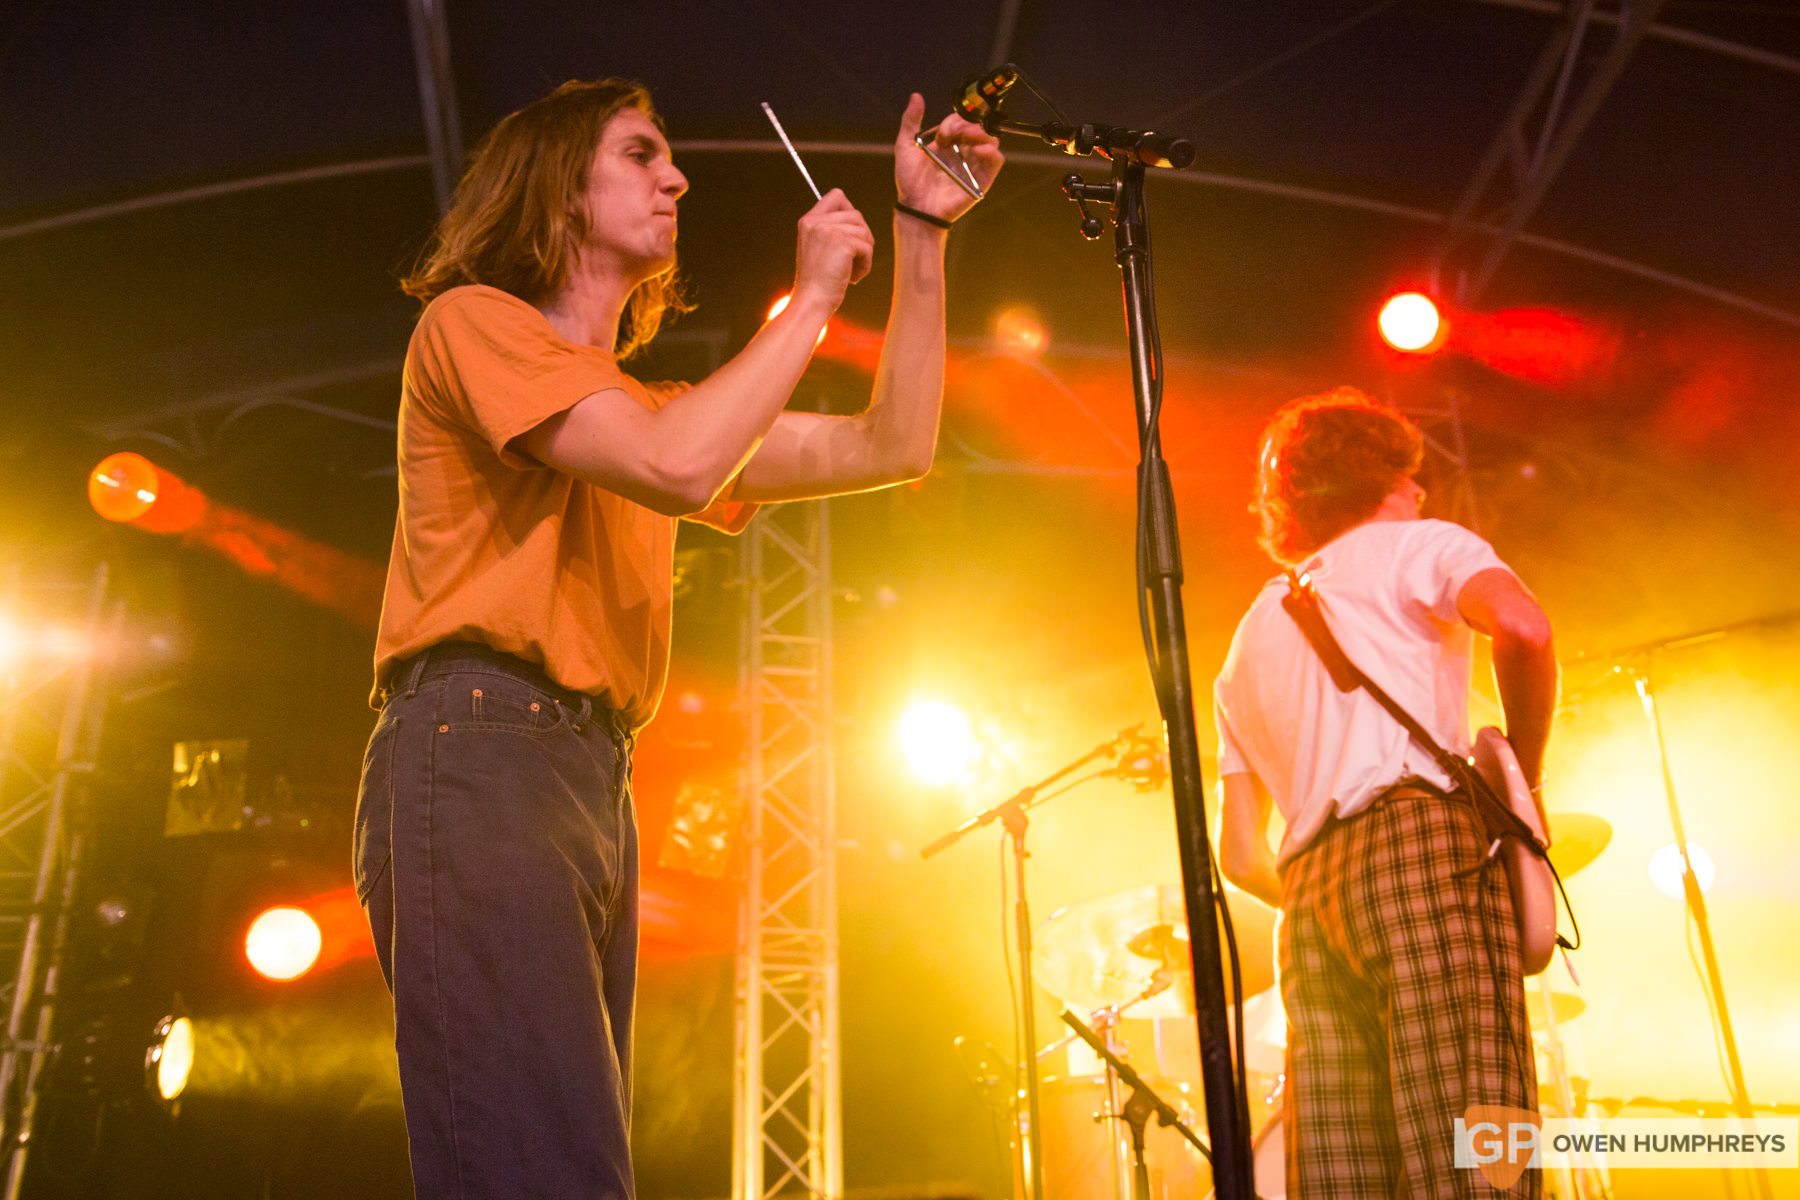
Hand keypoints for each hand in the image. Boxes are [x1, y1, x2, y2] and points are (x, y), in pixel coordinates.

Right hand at [791, 189, 874, 312]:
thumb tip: (858, 222)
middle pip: (856, 215)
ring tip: (851, 272)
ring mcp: (829, 230)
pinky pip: (867, 248)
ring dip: (864, 254)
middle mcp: (816, 222)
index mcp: (808, 221)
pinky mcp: (842, 243)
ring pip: (864, 232)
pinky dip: (865, 265)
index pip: (836, 196)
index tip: (849, 234)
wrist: (811, 301)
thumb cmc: (817, 282)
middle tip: (853, 260)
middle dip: (861, 238)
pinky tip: (852, 278)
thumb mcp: (818, 249)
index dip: (849, 211)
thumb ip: (831, 230)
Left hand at [895, 93, 1002, 223]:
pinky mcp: (982, 179)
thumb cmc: (909, 182)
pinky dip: (992, 152)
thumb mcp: (905, 146)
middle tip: (954, 134)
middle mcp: (962, 151)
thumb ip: (910, 121)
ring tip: (968, 139)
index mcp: (947, 142)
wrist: (915, 207)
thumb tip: (916, 96)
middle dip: (967, 126)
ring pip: (990, 140)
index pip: (960, 121)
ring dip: (981, 134)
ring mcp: (973, 164)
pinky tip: (978, 151)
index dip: (954, 122)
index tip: (943, 132)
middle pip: (977, 128)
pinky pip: (996, 160)